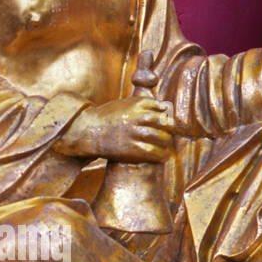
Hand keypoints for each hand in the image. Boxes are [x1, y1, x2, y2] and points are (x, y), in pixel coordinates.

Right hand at [55, 97, 177, 162]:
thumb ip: (142, 104)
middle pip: (163, 122)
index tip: (169, 121)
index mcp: (136, 104)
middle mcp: (136, 117)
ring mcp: (133, 132)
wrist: (86, 130)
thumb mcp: (123, 103)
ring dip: (167, 142)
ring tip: (168, 146)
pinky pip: (151, 151)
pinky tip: (164, 157)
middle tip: (174, 134)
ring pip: (159, 137)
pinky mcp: (129, 147)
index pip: (160, 107)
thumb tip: (165, 109)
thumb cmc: (107, 117)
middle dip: (171, 129)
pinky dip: (160, 154)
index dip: (167, 115)